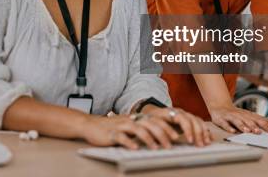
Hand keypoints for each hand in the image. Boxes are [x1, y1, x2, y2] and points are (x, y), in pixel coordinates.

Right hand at [80, 108, 210, 149]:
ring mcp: (120, 126)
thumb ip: (142, 130)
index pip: (156, 121)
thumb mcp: (128, 127)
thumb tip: (160, 139)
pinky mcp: (110, 133)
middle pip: (150, 124)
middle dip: (162, 134)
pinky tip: (135, 148)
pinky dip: (129, 142)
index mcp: (136, 118)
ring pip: (138, 129)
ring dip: (149, 139)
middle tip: (171, 145)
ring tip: (156, 148)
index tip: (177, 137)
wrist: (90, 125)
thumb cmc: (111, 128)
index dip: (167, 128)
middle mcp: (130, 120)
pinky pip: (121, 137)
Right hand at [209, 104, 267, 133]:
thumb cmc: (235, 113)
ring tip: (247, 131)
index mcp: (246, 114)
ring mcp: (230, 117)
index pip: (256, 118)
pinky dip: (228, 127)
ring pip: (237, 121)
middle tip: (260, 132)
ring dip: (242, 126)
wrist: (219, 106)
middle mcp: (239, 115)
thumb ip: (260, 119)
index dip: (264, 123)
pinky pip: (224, 124)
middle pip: (247, 120)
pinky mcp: (221, 119)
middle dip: (254, 125)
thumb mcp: (248, 115)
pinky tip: (232, 131)